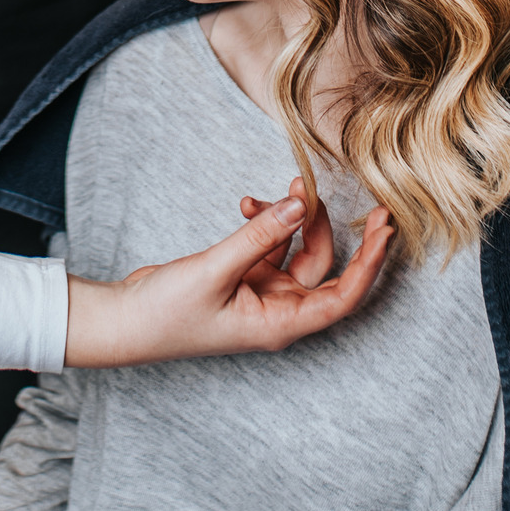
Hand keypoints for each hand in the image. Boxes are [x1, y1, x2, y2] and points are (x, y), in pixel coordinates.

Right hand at [62, 183, 393, 367]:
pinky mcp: (243, 277)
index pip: (343, 297)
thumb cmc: (167, 313)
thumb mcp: (215, 269)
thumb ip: (261, 235)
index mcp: (281, 324)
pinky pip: (270, 243)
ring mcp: (261, 294)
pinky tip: (246, 203)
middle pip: (323, 265)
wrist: (125, 320)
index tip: (385, 228)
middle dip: (323, 224)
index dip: (369, 263)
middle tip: (322, 186)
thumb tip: (301, 204)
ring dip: (289, 217)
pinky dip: (264, 221)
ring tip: (273, 190)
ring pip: (296, 249)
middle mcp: (278, 311)